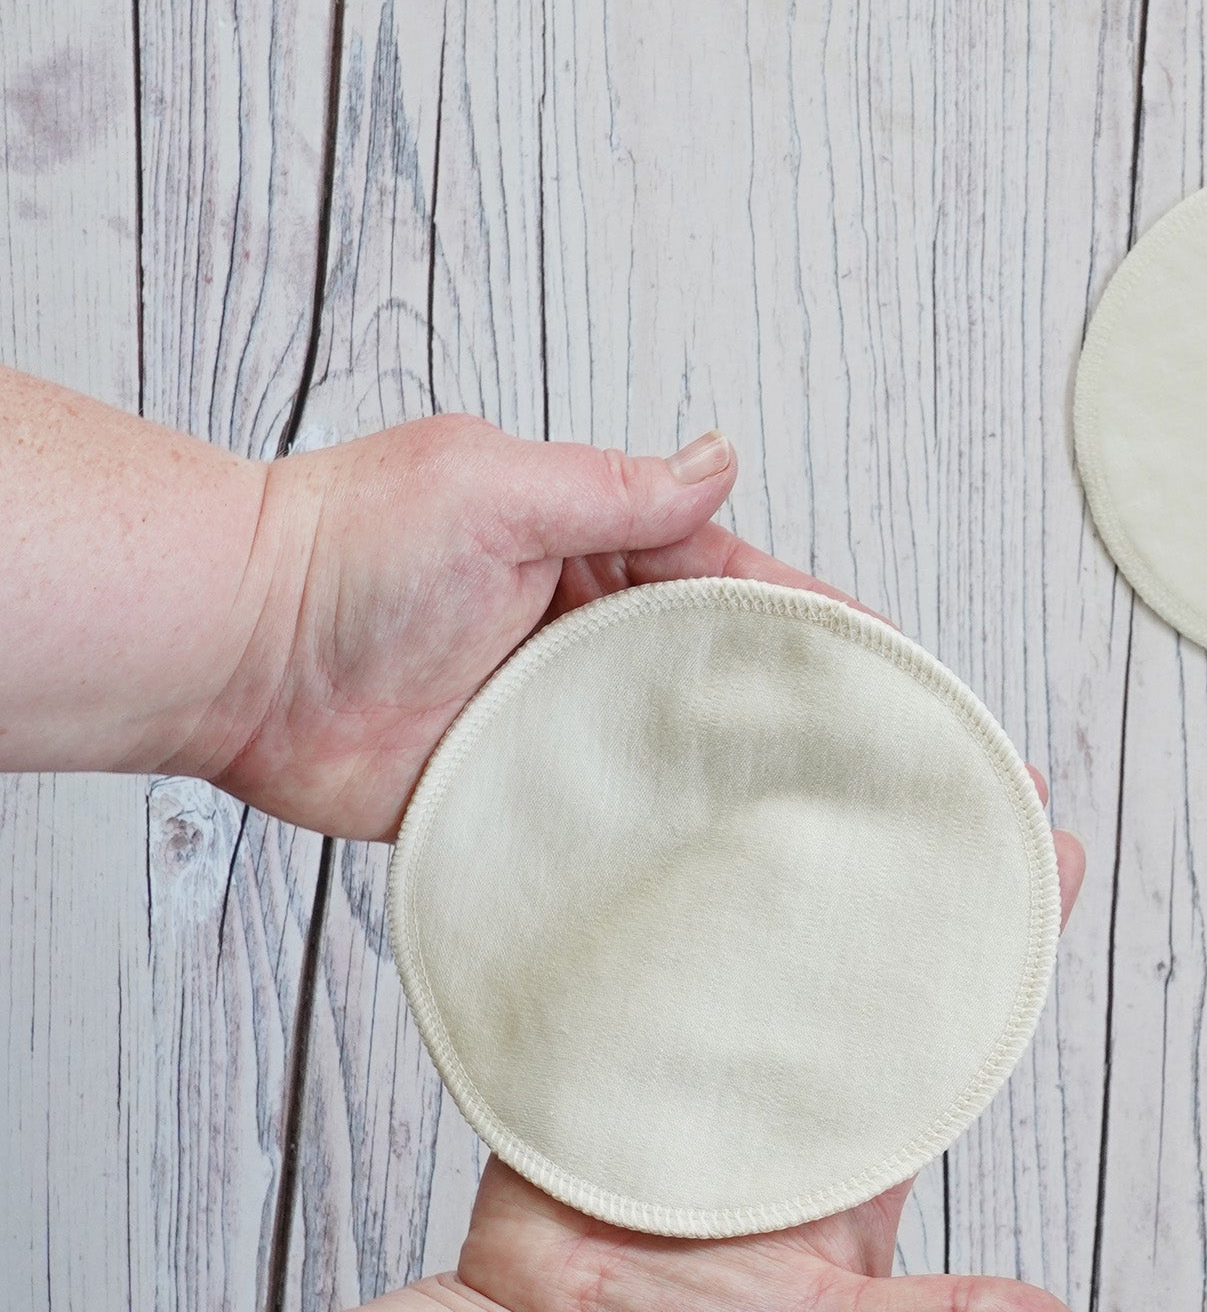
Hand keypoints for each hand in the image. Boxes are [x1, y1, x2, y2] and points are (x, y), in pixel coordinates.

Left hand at [197, 412, 825, 839]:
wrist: (228, 652)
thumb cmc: (340, 547)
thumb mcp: (493, 487)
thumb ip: (615, 488)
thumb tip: (721, 457)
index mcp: (581, 544)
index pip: (717, 572)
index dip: (797, 608)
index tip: (872, 643)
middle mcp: (571, 627)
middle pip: (702, 662)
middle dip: (779, 695)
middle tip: (866, 739)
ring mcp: (542, 709)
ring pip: (658, 740)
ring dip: (722, 768)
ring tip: (812, 809)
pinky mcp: (505, 784)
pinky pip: (591, 807)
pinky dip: (643, 826)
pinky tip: (704, 854)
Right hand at [453, 796, 1090, 1311]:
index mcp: (872, 1130)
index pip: (962, 1009)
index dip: (1011, 927)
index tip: (1053, 839)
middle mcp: (803, 1071)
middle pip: (870, 937)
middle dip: (911, 846)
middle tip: (945, 741)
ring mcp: (713, 1046)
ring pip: (767, 926)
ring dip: (793, 847)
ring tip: (822, 739)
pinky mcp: (624, 1041)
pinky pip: (654, 950)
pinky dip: (668, 888)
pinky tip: (685, 811)